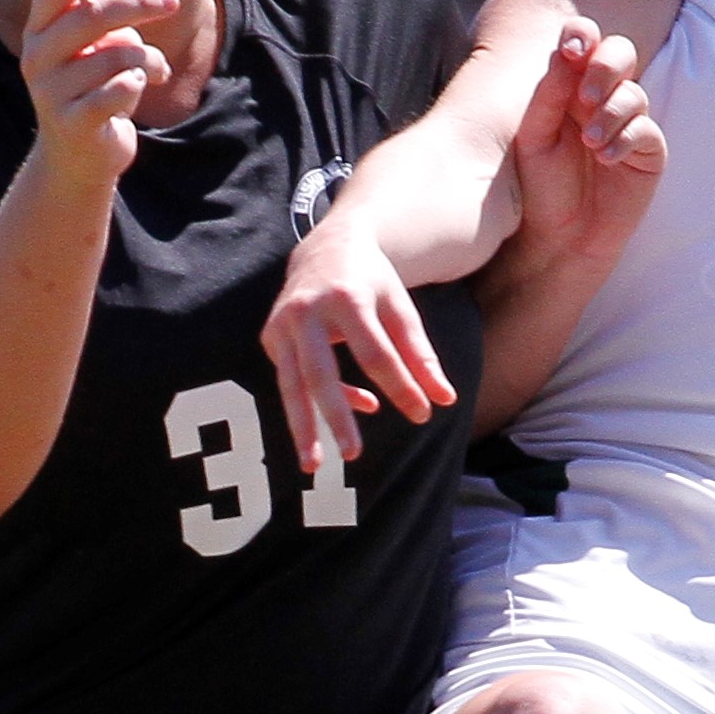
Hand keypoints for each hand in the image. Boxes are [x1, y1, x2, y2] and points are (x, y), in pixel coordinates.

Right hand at [20, 0, 176, 185]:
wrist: (79, 159)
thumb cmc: (96, 93)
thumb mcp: (101, 54)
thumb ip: (113, 28)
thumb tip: (148, 8)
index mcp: (40, 32)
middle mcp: (37, 57)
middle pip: (92, 15)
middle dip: (137, 2)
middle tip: (171, 0)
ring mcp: (51, 91)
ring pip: (117, 55)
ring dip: (148, 58)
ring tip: (155, 71)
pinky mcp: (73, 122)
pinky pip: (119, 90)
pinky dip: (138, 85)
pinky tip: (136, 92)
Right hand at [262, 222, 450, 468]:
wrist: (327, 248)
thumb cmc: (372, 282)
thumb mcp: (401, 309)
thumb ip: (420, 354)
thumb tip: (444, 401)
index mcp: (347, 298)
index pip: (375, 353)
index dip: (399, 386)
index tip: (422, 414)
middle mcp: (308, 311)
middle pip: (320, 372)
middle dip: (335, 416)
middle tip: (352, 455)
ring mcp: (283, 324)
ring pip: (291, 384)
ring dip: (302, 426)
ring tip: (314, 466)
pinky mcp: (271, 337)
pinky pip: (293, 379)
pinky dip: (318, 402)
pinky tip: (357, 408)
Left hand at [508, 19, 666, 277]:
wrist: (558, 235)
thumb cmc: (542, 184)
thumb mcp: (535, 135)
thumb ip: (551, 93)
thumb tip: (570, 52)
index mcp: (571, 84)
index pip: (586, 40)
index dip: (583, 34)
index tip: (571, 51)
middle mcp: (603, 96)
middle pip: (621, 52)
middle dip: (606, 67)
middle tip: (584, 96)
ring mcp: (629, 122)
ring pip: (634, 94)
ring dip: (611, 113)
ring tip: (589, 143)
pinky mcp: (647, 152)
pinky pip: (646, 131)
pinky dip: (625, 140)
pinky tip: (606, 158)